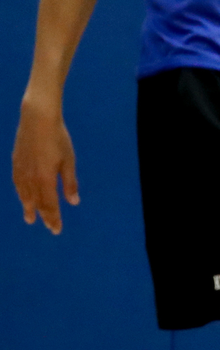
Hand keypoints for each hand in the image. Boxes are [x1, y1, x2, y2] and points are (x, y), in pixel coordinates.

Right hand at [12, 94, 78, 233]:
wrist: (37, 120)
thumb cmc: (58, 139)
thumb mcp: (69, 161)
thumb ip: (70, 183)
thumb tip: (73, 203)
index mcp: (45, 179)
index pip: (50, 204)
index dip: (54, 218)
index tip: (56, 229)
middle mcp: (30, 179)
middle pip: (38, 202)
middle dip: (44, 216)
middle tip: (49, 227)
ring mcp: (20, 171)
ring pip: (25, 195)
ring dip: (29, 207)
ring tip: (30, 218)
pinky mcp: (15, 164)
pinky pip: (18, 185)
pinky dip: (21, 194)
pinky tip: (23, 197)